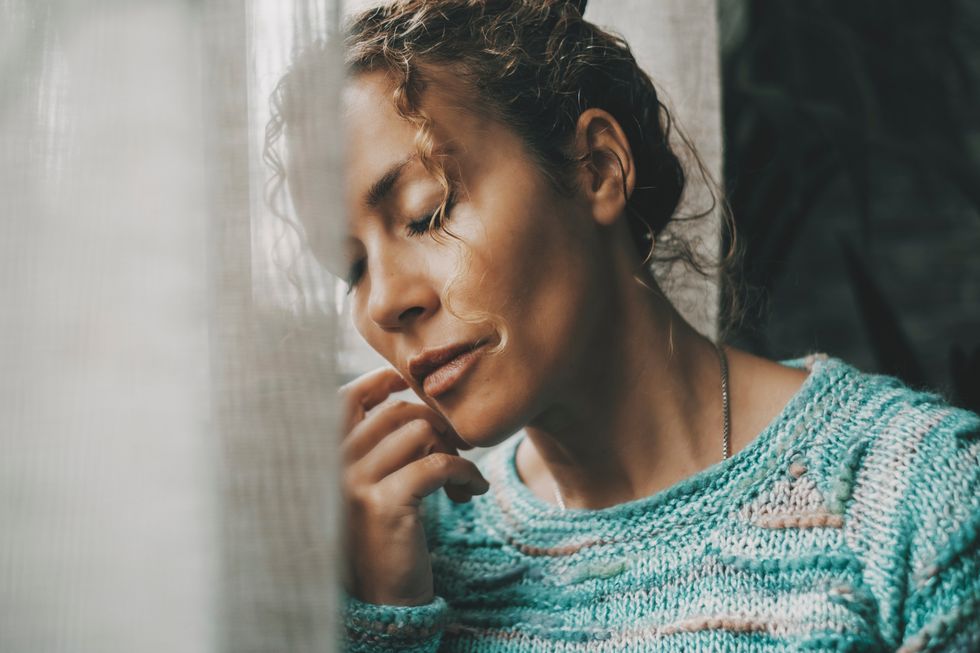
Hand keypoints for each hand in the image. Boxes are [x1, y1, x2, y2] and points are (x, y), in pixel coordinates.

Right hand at [339, 366, 489, 605]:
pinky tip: (472, 491)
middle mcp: (333, 464)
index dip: (383, 382)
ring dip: (453, 450)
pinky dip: (465, 473)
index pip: (347, 398)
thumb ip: (379, 446)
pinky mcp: (386, 503)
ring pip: (420, 432)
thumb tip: (412, 401)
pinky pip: (438, 464)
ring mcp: (354, 482)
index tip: (413, 387)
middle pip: (397, 412)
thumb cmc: (383, 536)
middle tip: (453, 451)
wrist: (382, 599)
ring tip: (460, 478)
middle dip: (436, 426)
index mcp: (325, 455)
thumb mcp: (371, 484)